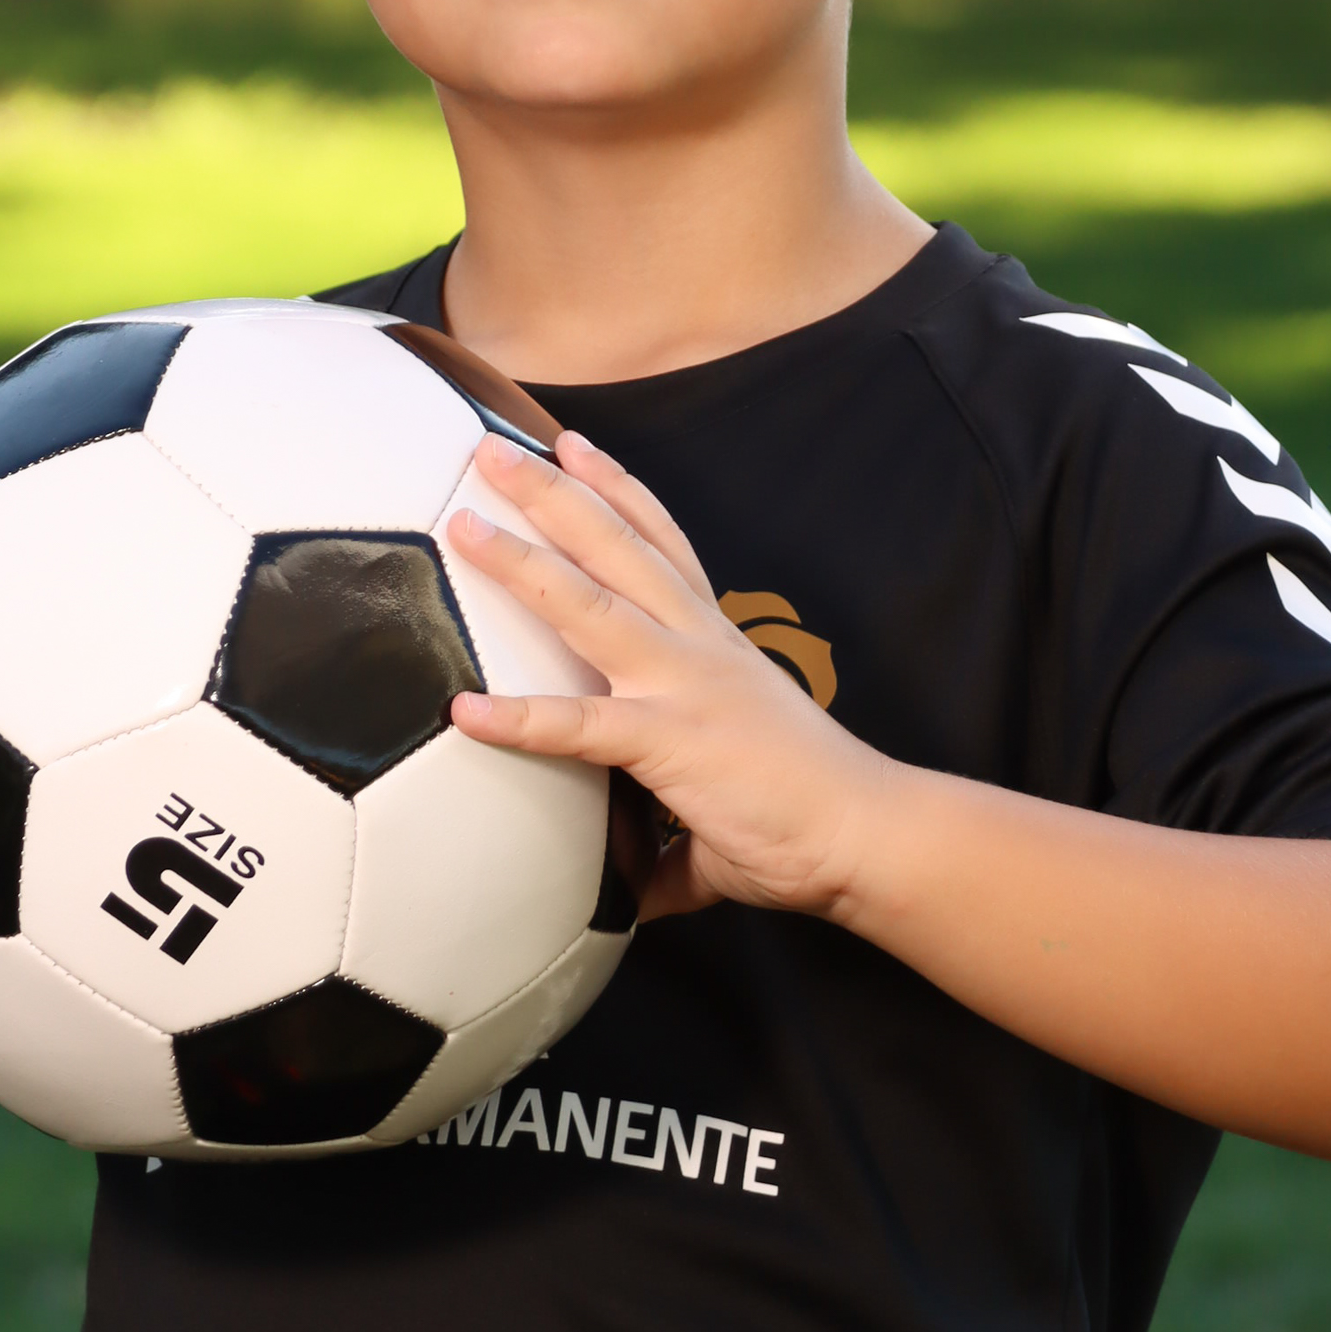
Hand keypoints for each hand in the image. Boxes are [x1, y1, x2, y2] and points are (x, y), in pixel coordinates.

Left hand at [446, 432, 892, 922]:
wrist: (865, 832)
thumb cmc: (806, 814)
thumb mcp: (724, 789)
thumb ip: (665, 833)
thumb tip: (629, 885)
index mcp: (713, 643)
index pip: (660, 545)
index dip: (617, 490)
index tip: (574, 446)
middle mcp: (696, 646)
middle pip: (616, 546)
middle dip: (554, 491)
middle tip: (494, 447)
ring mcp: (682, 686)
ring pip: (590, 603)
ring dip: (524, 558)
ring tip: (466, 522)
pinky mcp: (671, 741)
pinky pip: (580, 727)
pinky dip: (521, 718)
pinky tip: (465, 712)